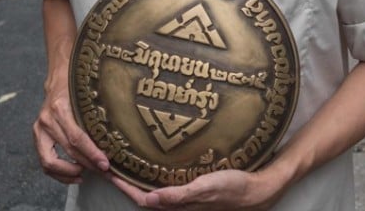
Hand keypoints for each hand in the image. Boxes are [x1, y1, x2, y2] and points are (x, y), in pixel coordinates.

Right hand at [32, 78, 109, 184]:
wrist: (59, 75)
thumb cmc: (77, 84)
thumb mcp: (87, 94)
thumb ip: (97, 112)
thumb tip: (121, 134)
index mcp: (60, 108)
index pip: (77, 138)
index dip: (92, 154)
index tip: (106, 164)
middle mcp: (47, 120)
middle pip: (68, 151)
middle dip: (88, 165)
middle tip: (104, 172)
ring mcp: (39, 129)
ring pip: (50, 162)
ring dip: (69, 173)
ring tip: (85, 175)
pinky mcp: (37, 136)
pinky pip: (45, 162)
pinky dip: (59, 173)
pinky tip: (74, 174)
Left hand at [109, 168, 284, 210]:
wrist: (257, 190)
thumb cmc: (233, 189)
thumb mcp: (206, 188)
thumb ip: (179, 195)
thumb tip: (149, 198)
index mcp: (176, 205)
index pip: (142, 197)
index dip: (124, 185)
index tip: (108, 170)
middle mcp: (176, 202)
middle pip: (143, 193)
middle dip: (126, 179)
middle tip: (110, 160)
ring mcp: (183, 196)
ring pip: (154, 188)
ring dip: (139, 176)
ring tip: (125, 159)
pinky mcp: (191, 189)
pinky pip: (166, 182)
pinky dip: (154, 173)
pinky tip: (152, 162)